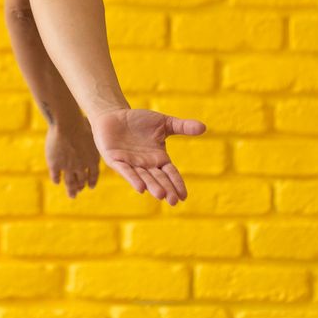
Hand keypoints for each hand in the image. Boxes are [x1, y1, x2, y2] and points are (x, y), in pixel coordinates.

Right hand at [44, 116, 99, 199]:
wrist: (67, 124)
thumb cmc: (80, 124)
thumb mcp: (91, 134)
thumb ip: (90, 143)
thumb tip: (92, 138)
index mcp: (92, 159)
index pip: (94, 174)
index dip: (92, 181)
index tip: (90, 186)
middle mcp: (81, 166)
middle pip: (81, 180)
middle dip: (80, 187)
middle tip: (78, 192)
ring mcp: (68, 167)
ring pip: (70, 183)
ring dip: (71, 190)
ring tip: (71, 195)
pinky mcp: (55, 165)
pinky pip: (56, 176)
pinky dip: (57, 180)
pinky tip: (57, 181)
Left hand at [88, 107, 205, 205]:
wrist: (114, 116)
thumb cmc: (139, 121)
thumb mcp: (164, 123)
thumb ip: (183, 127)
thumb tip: (204, 128)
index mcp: (159, 158)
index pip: (171, 173)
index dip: (177, 183)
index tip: (184, 196)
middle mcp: (146, 164)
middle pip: (158, 179)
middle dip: (166, 189)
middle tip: (173, 201)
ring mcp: (130, 163)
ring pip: (143, 177)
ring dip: (151, 186)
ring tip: (161, 195)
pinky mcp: (115, 160)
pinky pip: (125, 170)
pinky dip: (132, 178)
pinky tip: (140, 187)